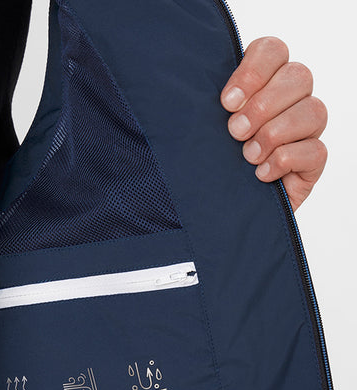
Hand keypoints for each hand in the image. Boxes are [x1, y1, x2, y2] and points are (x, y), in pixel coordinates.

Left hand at [220, 37, 327, 211]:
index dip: (252, 72)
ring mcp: (305, 130)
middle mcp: (289, 100)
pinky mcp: (312, 162)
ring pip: (313, 111)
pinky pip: (315, 150)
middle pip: (299, 76)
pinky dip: (284, 161)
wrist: (217, 209)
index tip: (226, 103)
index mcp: (262, 82)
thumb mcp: (202, 130)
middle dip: (263, 105)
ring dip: (274, 133)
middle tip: (235, 132)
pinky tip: (261, 174)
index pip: (273, 50)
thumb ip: (205, 106)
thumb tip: (207, 94)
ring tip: (247, 156)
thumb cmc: (210, 163)